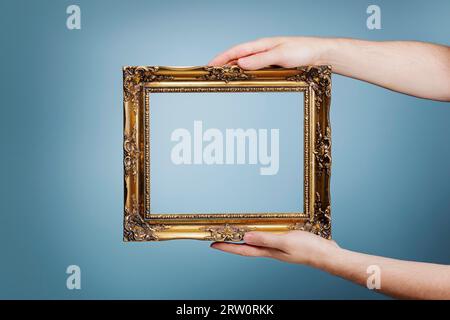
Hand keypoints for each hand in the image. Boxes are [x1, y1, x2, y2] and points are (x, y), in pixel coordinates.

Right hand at [208, 37, 331, 69]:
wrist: (320, 54)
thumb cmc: (303, 51)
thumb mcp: (280, 56)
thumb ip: (260, 60)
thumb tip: (240, 63)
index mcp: (262, 44)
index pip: (236, 50)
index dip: (221, 57)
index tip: (209, 65)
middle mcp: (262, 50)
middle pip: (238, 56)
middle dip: (223, 63)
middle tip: (212, 73)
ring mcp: (267, 57)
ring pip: (245, 63)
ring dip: (233, 69)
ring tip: (223, 77)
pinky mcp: (274, 65)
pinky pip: (254, 68)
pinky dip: (245, 72)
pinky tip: (243, 78)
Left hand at [211, 230, 339, 267]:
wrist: (327, 255)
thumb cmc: (309, 249)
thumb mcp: (286, 241)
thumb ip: (266, 239)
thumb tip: (246, 237)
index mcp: (269, 251)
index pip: (243, 249)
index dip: (227, 247)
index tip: (213, 244)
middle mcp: (271, 250)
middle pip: (247, 247)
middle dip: (232, 243)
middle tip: (220, 237)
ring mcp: (278, 248)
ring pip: (256, 243)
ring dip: (245, 238)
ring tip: (235, 232)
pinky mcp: (286, 242)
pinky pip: (267, 238)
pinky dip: (259, 234)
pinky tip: (262, 230)